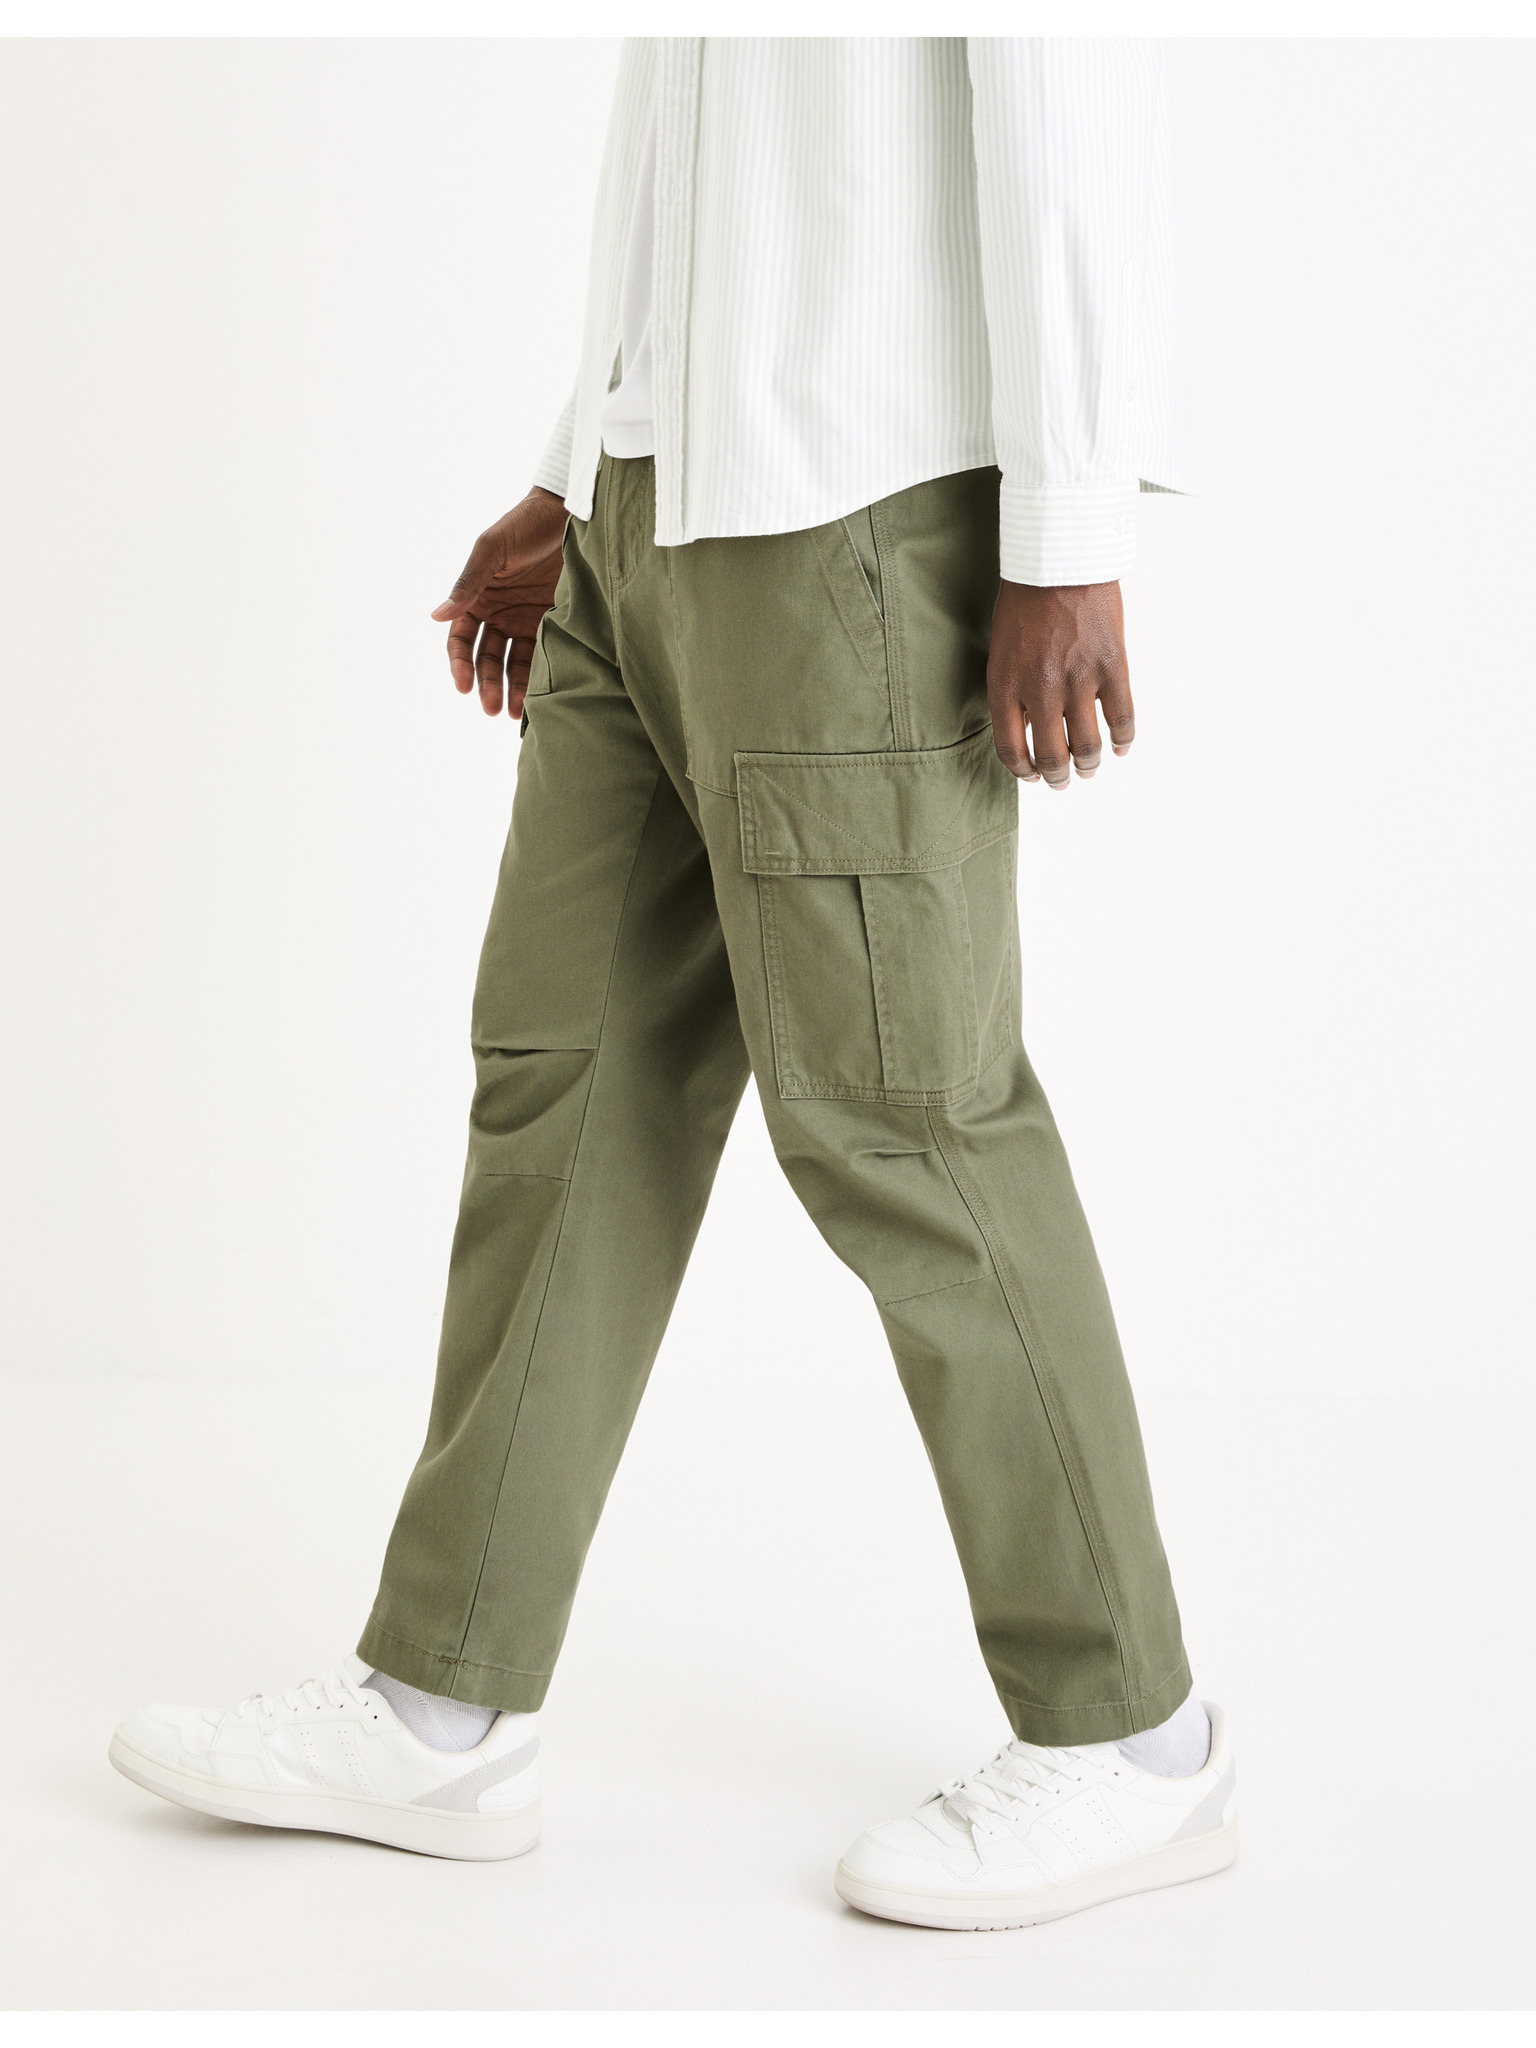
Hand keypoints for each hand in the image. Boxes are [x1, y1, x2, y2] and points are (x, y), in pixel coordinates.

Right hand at [431, 487, 568, 718]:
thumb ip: (468, 583)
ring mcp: (525, 620)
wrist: (570, 513)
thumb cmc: (525, 524)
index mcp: (477, 596)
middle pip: (487, 658)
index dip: (460, 663)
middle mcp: (498, 612)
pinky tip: (539, 697)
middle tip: (491, 709)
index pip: (461, 639)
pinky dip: (538, 677)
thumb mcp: (492, 550)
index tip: (464, 686)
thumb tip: (436, 615)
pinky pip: (542, 655)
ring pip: (514, 663)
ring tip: (513, 713)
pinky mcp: (552, 622)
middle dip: (487, 684)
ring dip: (511, 689)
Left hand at [986, 580, 1133, 788]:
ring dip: (1089, 764)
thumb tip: (1029, 729)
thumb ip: (1012, 691)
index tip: (1031, 776)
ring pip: (1087, 745)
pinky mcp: (1112, 667)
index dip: (1023, 771)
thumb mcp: (1002, 650)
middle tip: (1062, 782)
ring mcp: (1079, 680)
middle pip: (1051, 756)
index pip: (1012, 749)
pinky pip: (1122, 718)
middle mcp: (1041, 690)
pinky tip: (1120, 748)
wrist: (1060, 559)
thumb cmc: (1025, 601)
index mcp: (1006, 686)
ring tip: (1090, 768)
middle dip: (1057, 778)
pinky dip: (1123, 740)